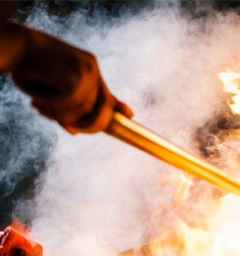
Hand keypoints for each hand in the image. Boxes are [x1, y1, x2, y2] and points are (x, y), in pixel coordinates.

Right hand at [10, 27, 132, 133]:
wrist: (14, 44)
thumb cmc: (28, 67)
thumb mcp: (51, 89)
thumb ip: (66, 108)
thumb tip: (75, 131)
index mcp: (89, 68)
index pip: (106, 92)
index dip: (117, 106)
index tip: (129, 114)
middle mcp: (92, 68)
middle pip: (101, 107)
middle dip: (89, 125)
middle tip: (73, 129)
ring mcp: (86, 70)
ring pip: (83, 108)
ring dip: (60, 114)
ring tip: (39, 107)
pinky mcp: (75, 74)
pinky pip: (70, 103)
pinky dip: (53, 108)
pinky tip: (37, 102)